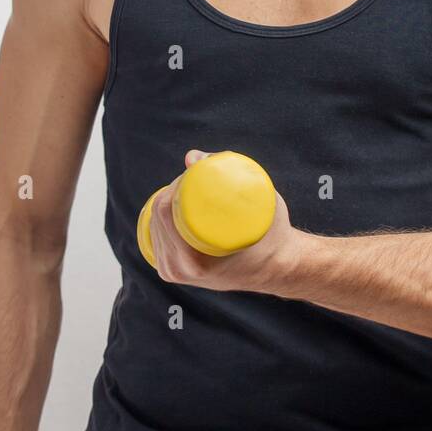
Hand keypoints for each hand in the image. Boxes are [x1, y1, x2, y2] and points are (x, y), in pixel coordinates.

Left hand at [149, 148, 299, 293]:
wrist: (276, 268)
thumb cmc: (271, 234)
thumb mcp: (262, 203)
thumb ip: (232, 173)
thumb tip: (191, 157)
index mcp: (194, 262)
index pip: (166, 212)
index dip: (174, 185)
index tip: (193, 172)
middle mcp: (179, 271)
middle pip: (158, 218)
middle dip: (170, 190)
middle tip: (193, 177)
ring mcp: (174, 274)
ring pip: (155, 228)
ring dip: (165, 203)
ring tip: (187, 188)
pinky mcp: (174, 272)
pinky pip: (158, 240)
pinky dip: (161, 220)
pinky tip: (172, 205)